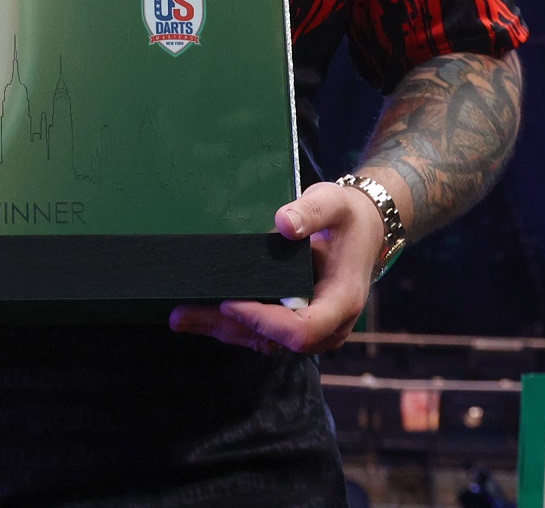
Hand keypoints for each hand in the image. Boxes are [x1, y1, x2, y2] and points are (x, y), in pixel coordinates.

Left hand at [168, 180, 383, 354]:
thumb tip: (283, 224)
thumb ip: (312, 211)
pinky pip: (263, 334)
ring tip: (180, 316)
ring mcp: (313, 331)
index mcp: (342, 301)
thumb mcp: (334, 202)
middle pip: (274, 341)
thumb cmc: (347, 216)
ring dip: (222, 329)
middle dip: (228, 326)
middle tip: (182, 314)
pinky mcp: (296, 324)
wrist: (363, 229)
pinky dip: (232, 325)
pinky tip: (200, 315)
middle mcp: (329, 326)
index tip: (230, 302)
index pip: (301, 328)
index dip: (264, 321)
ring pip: (263, 342)